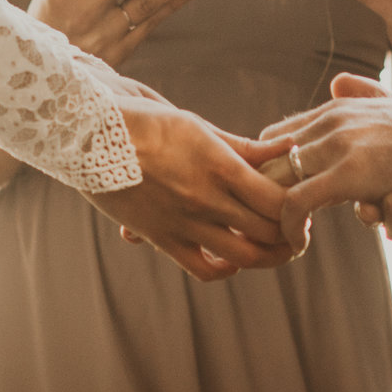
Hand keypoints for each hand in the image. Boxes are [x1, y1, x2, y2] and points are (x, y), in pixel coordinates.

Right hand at [88, 99, 304, 280]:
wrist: (87, 136)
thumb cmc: (145, 121)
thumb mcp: (198, 126)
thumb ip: (244, 147)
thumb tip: (288, 147)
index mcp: (219, 165)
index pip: (276, 200)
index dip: (298, 209)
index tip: (304, 207)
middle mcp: (205, 198)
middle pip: (267, 231)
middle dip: (291, 235)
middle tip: (298, 229)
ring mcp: (184, 222)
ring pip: (243, 256)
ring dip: (268, 257)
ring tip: (278, 248)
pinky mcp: (163, 239)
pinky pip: (204, 269)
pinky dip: (226, 270)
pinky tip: (234, 260)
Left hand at [258, 71, 391, 246]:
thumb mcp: (391, 106)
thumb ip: (362, 95)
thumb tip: (338, 81)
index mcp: (337, 108)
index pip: (277, 137)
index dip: (270, 170)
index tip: (274, 199)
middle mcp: (331, 120)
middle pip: (268, 158)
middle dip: (261, 191)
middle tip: (263, 223)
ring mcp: (340, 144)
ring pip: (276, 178)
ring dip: (271, 211)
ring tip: (279, 236)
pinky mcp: (352, 173)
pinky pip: (297, 201)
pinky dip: (288, 224)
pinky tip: (297, 243)